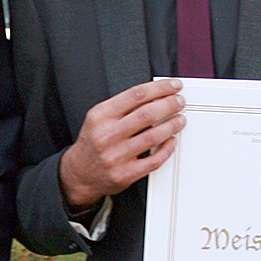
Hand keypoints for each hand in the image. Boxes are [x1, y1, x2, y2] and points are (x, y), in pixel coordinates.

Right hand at [59, 78, 185, 210]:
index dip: (159, 88)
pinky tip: (171, 140)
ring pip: (153, 137)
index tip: (173, 86)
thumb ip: (122, 106)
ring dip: (172, 125)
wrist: (80, 173)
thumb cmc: (93, 142)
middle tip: (179, 101)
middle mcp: (106, 135)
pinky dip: (167, 148)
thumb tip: (154, 95)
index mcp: (100, 116)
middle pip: (146, 114)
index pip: (135, 95)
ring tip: (180, 119)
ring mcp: (116, 156)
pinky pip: (153, 160)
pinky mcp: (125, 174)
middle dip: (169, 105)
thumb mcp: (98, 118)